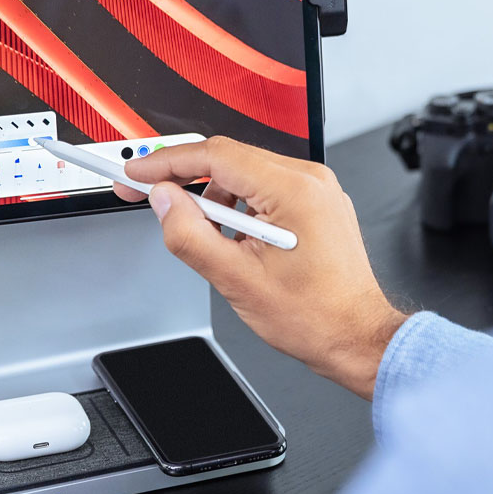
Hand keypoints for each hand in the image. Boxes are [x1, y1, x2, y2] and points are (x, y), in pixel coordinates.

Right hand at [114, 137, 406, 398]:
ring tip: (205, 238)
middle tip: (147, 196)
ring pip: (245, 173)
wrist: (356, 337)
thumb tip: (164, 202)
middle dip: (183, 177)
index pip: (215, 156)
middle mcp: (310, 180)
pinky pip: (265, 189)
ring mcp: (316, 190)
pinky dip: (238, 206)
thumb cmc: (315, 316)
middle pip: (229, 158)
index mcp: (293, 190)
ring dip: (213, 197)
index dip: (166, 163)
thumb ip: (191, 235)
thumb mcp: (237, 280)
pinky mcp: (315, 204)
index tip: (136, 174)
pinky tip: (231, 238)